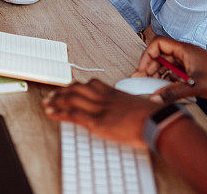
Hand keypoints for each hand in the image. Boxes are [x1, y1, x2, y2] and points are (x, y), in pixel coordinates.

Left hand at [43, 79, 164, 148]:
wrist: (159, 121)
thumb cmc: (155, 116)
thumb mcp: (141, 106)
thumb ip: (132, 107)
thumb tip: (133, 112)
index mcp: (116, 93)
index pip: (93, 84)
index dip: (78, 86)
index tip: (70, 88)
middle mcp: (105, 98)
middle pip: (79, 88)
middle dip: (63, 91)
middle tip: (53, 95)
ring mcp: (101, 109)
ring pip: (72, 98)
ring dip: (57, 100)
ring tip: (47, 103)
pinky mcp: (98, 122)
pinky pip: (73, 114)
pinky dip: (59, 112)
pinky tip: (50, 112)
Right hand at [133, 36, 206, 105]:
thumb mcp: (195, 87)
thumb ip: (173, 92)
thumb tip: (154, 98)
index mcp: (185, 50)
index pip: (158, 44)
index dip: (147, 55)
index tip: (142, 70)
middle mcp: (186, 54)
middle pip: (160, 55)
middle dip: (149, 67)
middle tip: (142, 81)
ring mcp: (190, 63)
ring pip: (167, 65)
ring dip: (158, 74)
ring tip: (151, 87)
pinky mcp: (194, 72)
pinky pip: (175, 73)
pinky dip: (168, 79)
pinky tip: (165, 89)